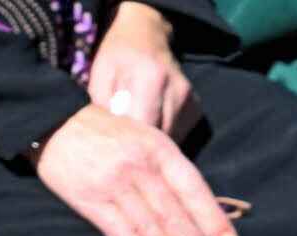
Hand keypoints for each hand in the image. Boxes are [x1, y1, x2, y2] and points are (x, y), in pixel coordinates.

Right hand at [35, 104, 236, 235]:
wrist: (54, 122)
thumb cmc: (108, 135)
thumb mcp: (144, 138)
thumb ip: (168, 171)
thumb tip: (200, 214)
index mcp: (158, 148)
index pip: (192, 188)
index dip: (211, 218)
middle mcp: (138, 165)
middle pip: (172, 213)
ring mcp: (113, 183)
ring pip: (148, 227)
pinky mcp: (89, 199)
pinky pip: (119, 231)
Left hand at [86, 3, 196, 136]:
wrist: (146, 33)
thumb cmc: (118, 54)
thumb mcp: (101, 73)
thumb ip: (105, 106)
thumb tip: (114, 138)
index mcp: (152, 78)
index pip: (143, 127)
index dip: (128, 139)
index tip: (118, 137)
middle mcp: (177, 90)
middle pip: (159, 138)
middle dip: (141, 143)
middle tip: (126, 136)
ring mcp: (189, 100)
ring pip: (170, 140)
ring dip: (153, 140)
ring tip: (138, 127)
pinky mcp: (195, 108)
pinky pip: (178, 135)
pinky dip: (163, 136)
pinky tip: (151, 122)